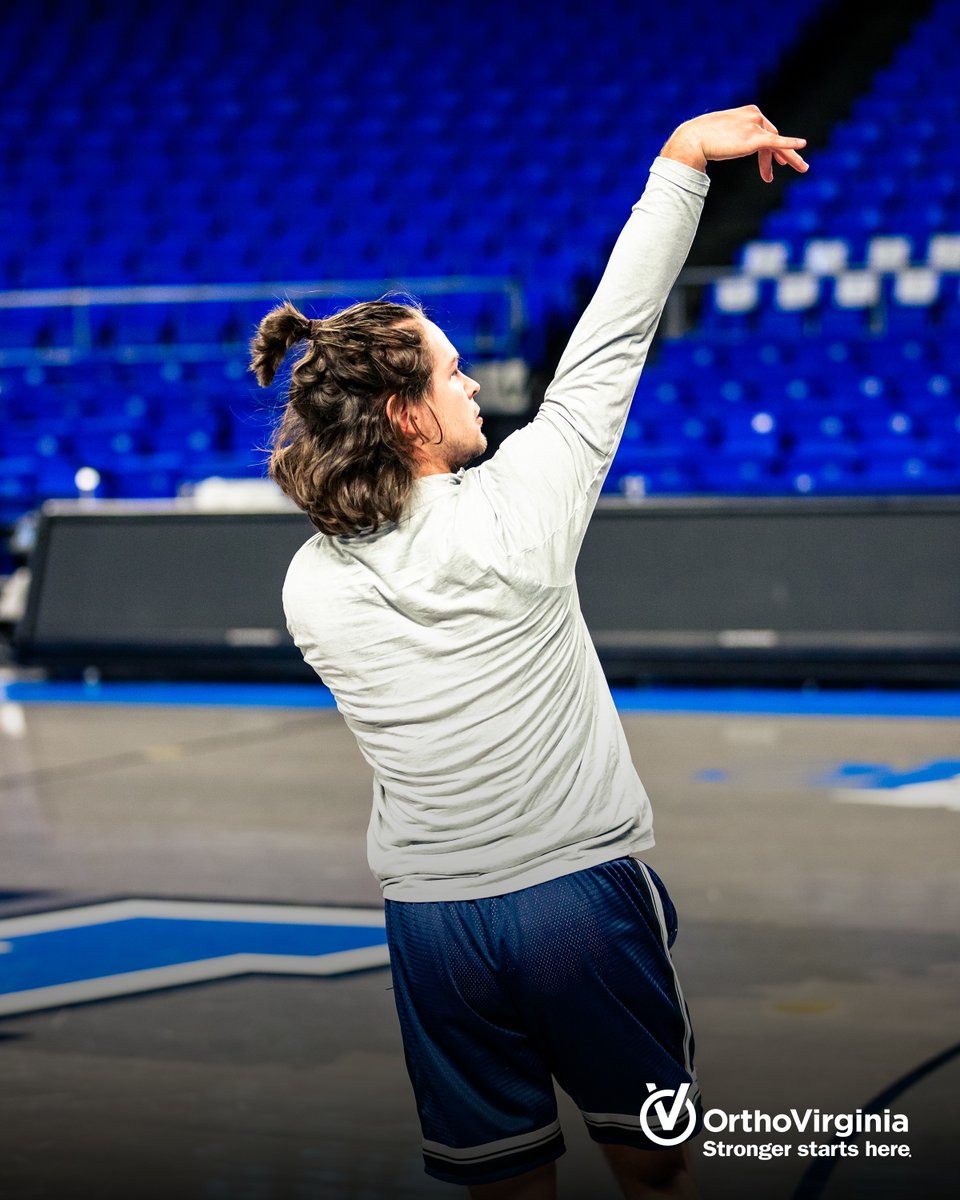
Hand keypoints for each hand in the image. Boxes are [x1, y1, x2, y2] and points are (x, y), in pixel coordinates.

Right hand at [661, 104, 807, 181]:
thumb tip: (728, 144)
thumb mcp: (720, 132)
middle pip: (773, 138)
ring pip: (777, 144)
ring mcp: (755, 126)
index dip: (770, 150)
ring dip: (788, 158)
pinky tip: (802, 145)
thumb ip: (731, 135)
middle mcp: (755, 115)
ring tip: (802, 168)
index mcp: (749, 112)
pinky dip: (790, 144)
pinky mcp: (754, 138)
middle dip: (778, 157)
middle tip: (787, 170)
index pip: (765, 131)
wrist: (692, 139)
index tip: (774, 165)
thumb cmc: (700, 137)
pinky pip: (777, 142)